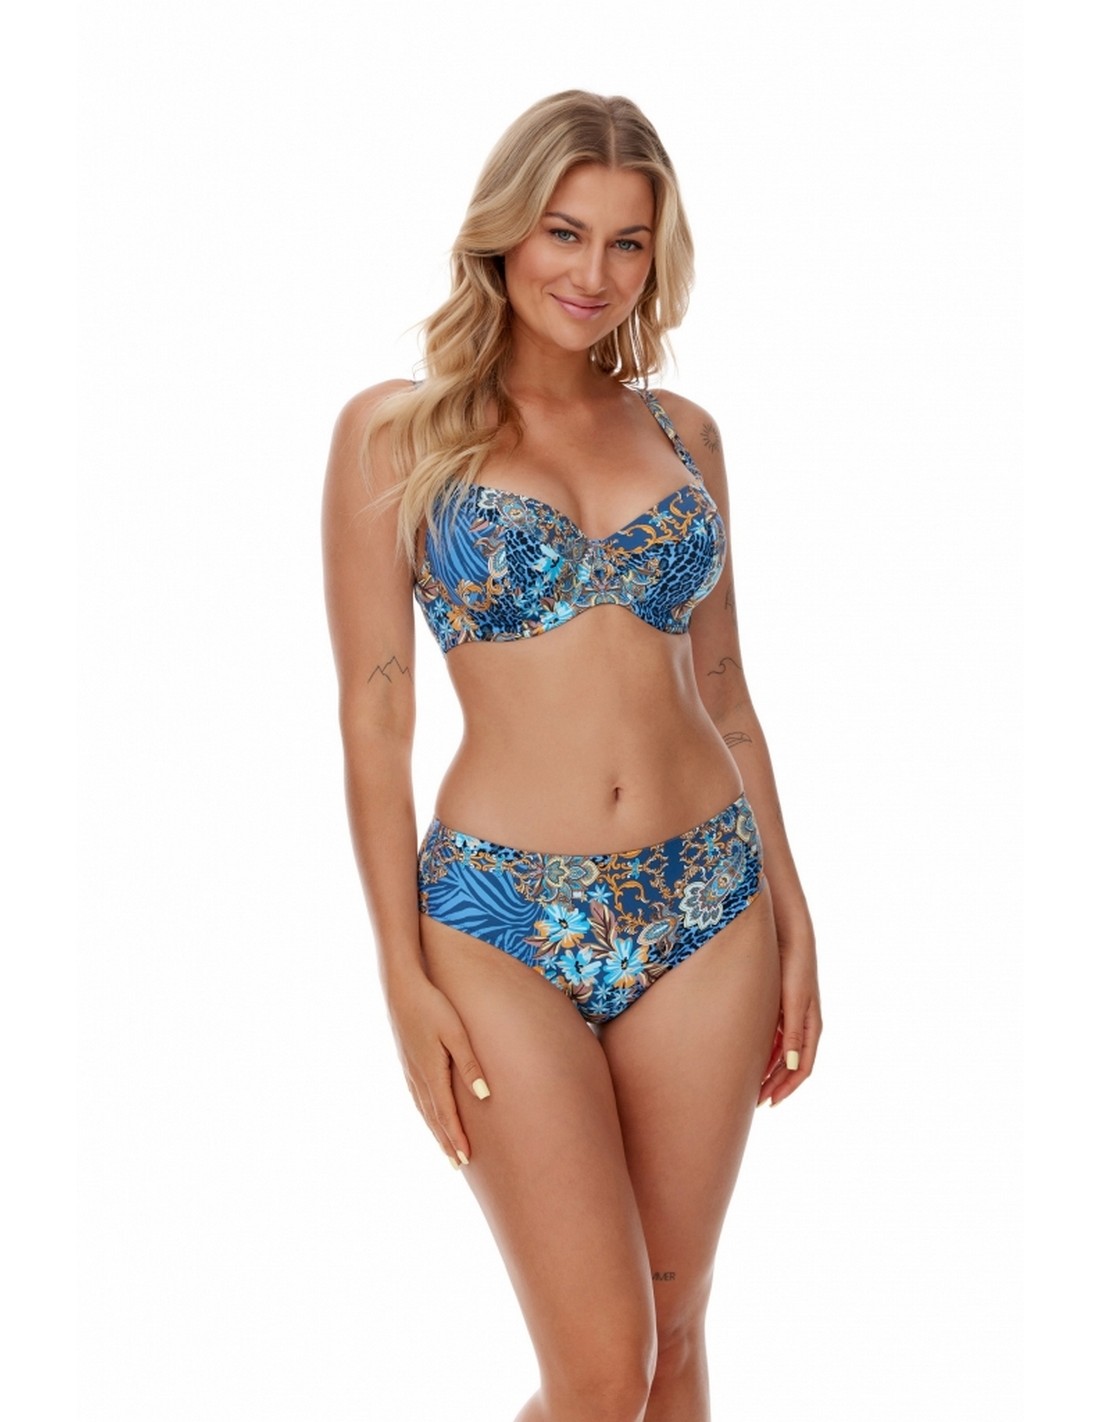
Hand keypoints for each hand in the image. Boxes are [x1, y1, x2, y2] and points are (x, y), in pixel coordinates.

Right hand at [386, 975, 490, 1166]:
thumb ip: (469, 1064)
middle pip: (433, 1118)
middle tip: (458, 1165)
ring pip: (424, 1110)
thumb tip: (484, 1096)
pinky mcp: (407, 1062)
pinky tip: (429, 1116)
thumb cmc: (433, 1006)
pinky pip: (418, 1097)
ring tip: (446, 1148)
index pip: (446, 1114)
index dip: (456, 1138)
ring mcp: (410, 1070)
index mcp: (431, 1072)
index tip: (466, 1160)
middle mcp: (418, 1076)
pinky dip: (426, 1114)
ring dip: (436, 1131)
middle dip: (446, 1142)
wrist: (401, 987)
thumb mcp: (455, 1032)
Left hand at [758, 928, 821, 1107]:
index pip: (802, 1068)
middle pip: (792, 1065)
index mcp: (811, 1026)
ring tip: (752, 1087)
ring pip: (783, 1054)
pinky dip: (767, 1053)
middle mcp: (804, 1025)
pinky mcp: (783, 1006)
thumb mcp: (793, 999)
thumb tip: (790, 1067)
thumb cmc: (794, 964)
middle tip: (756, 1102)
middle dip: (776, 1085)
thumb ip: (792, 1033)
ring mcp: (794, 1016)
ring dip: (770, 1072)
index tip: (770, 1103)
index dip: (787, 1088)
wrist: (789, 934)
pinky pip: (776, 1038)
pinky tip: (752, 1060)